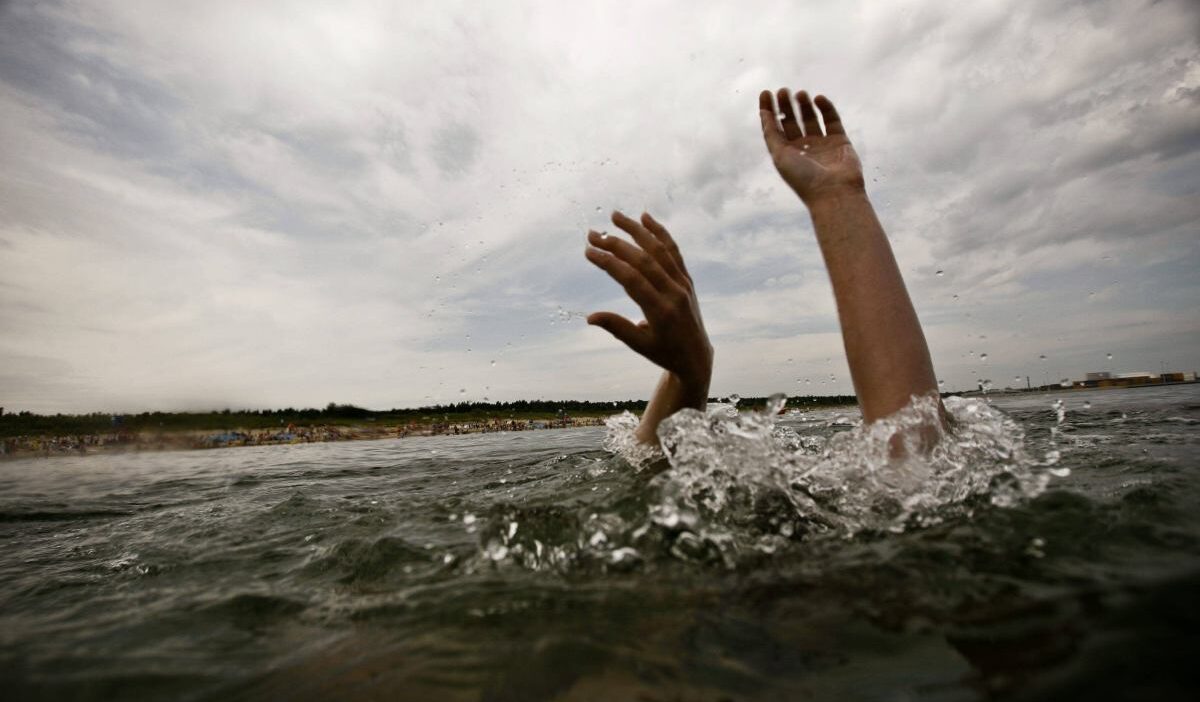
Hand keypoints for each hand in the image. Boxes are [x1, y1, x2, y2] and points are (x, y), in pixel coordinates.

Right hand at [584, 211, 711, 391]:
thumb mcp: (639, 345)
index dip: (609, 263)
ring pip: (659, 250)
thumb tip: (590, 317)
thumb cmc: (664, 353)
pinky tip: (645, 218)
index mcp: (661, 312)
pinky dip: (660, 233)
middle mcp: (674, 293)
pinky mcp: (686, 279)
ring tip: (615, 216)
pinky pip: (673, 251)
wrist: (696, 356)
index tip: (589, 251)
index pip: (631, 280)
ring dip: (637, 230)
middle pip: (644, 260)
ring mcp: (682, 284)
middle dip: (616, 244)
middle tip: (593, 234)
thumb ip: (616, 327)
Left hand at [759, 88, 864, 205]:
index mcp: (786, 153)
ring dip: (804, 104)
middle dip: (786, 105)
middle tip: (783, 90)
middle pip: (792, 121)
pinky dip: (826, 107)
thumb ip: (771, 134)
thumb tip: (764, 113)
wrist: (833, 192)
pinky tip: (818, 98)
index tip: (765, 93)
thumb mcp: (779, 155)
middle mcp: (803, 148)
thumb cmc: (803, 178)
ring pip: (811, 118)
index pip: (775, 127)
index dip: (769, 110)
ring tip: (800, 93)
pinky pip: (831, 119)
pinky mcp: (840, 140)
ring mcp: (822, 143)